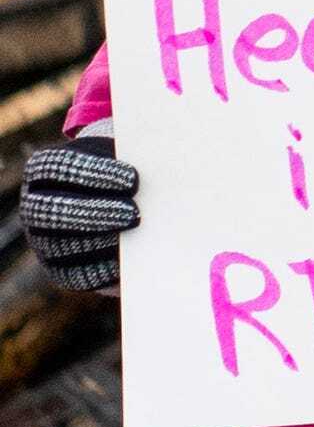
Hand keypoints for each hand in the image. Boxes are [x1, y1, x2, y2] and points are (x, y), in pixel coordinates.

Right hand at [21, 133, 136, 295]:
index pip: (55, 167)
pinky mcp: (64, 271)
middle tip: (135, 214)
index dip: (91, 173)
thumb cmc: (126, 165)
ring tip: (140, 235)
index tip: (133, 179)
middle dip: (94, 213)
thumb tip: (166, 157)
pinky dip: (105, 269)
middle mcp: (35, 206)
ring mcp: (45, 241)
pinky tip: (134, 259)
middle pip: (50, 211)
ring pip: (60, 247)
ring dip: (100, 242)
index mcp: (44, 171)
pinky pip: (78, 275)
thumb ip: (135, 151)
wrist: (122, 196)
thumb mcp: (127, 150)